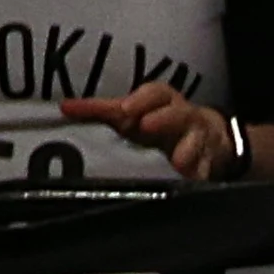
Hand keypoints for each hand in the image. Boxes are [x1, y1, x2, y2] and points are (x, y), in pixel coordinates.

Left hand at [61, 80, 244, 180]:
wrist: (207, 136)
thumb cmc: (158, 122)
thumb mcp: (131, 113)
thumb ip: (99, 111)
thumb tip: (63, 108)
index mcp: (162, 100)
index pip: (155, 93)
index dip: (141, 99)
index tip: (126, 109)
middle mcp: (183, 115)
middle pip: (178, 112)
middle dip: (164, 118)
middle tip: (147, 126)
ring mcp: (199, 138)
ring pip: (196, 141)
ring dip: (187, 151)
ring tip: (177, 163)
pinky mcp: (210, 161)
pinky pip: (207, 169)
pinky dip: (201, 175)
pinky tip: (194, 180)